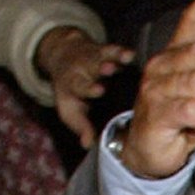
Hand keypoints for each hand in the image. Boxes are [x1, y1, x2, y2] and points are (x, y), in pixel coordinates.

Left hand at [36, 26, 132, 147]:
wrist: (63, 60)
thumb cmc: (70, 92)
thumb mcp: (70, 110)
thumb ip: (81, 127)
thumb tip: (88, 144)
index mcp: (74, 85)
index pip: (81, 86)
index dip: (90, 89)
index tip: (99, 90)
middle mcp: (83, 70)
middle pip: (93, 68)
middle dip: (102, 68)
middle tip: (110, 69)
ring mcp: (94, 60)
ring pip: (104, 57)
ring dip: (114, 57)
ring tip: (125, 57)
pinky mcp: (104, 52)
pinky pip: (113, 50)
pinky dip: (122, 52)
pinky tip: (131, 54)